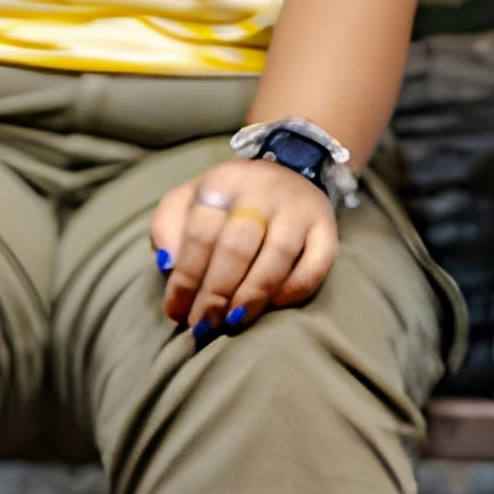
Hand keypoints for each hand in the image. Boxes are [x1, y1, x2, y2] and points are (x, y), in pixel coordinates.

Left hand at [150, 162, 338, 341]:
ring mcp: (298, 209)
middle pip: (236, 247)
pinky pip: (316, 264)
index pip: (200, 233)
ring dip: (251, 296)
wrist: (288, 169)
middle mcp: (263, 191)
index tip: (177, 311)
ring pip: (276, 257)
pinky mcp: (326, 228)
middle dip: (215, 294)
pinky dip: (295, 289)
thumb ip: (168, 227)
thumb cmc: (228, 199)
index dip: (186, 277)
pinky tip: (274, 306)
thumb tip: (167, 265)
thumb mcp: (189, 198)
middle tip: (204, 325)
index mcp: (224, 181)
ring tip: (232, 323)